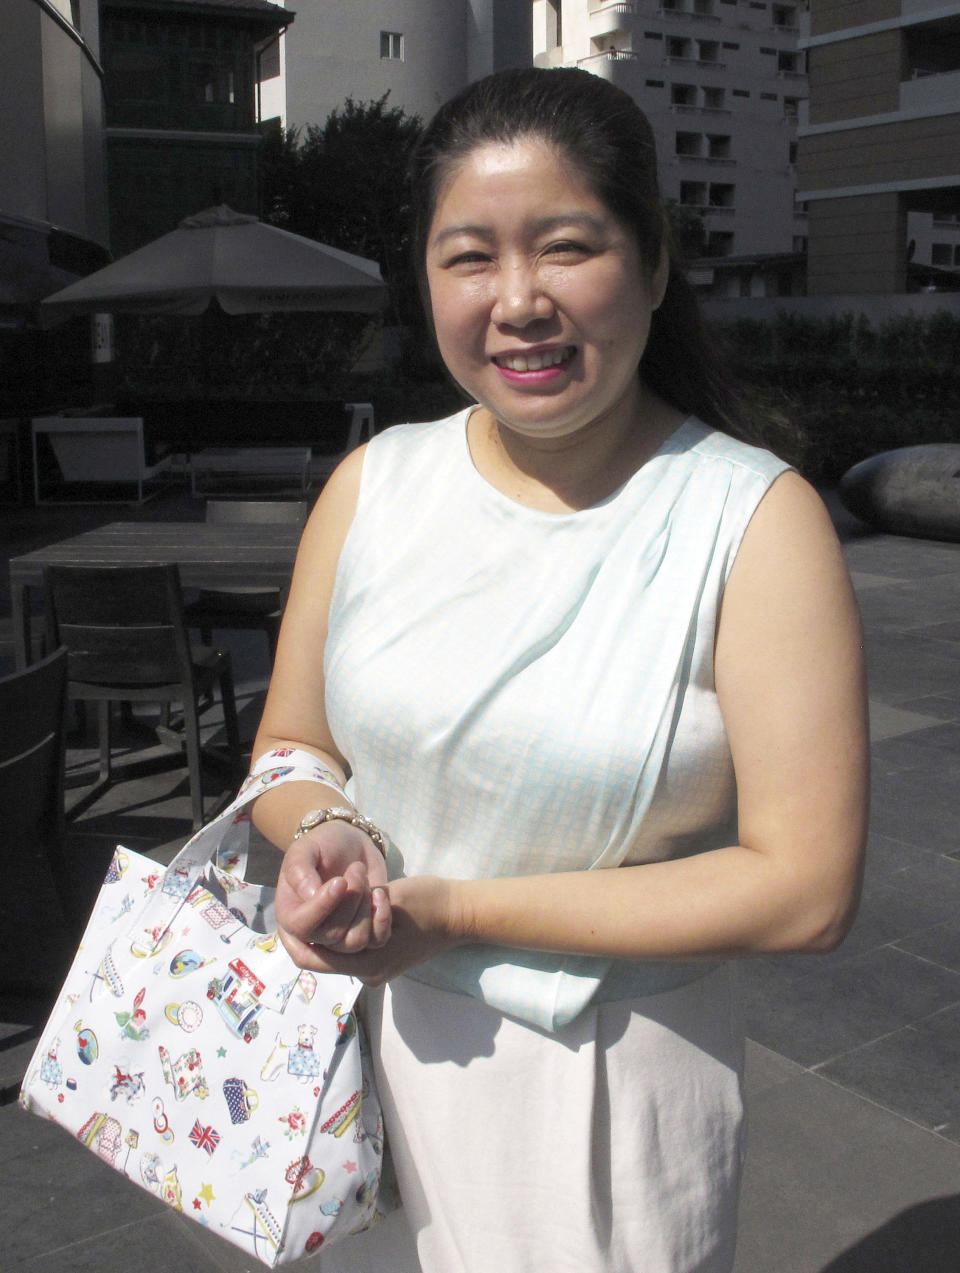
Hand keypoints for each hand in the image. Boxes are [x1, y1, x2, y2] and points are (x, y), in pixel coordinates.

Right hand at [275, 819, 390, 955]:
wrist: (349, 845)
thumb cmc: (322, 845)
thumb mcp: (304, 848)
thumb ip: (299, 870)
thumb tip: (309, 894)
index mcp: (290, 914)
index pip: (302, 927)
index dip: (322, 907)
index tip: (340, 881)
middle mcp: (312, 933)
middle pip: (333, 936)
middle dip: (351, 898)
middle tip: (357, 868)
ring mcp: (340, 937)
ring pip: (356, 940)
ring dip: (366, 906)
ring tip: (364, 879)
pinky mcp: (365, 933)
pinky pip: (377, 941)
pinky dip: (383, 917)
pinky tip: (379, 893)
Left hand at [279, 875, 461, 986]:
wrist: (462, 913)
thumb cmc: (429, 903)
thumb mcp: (388, 898)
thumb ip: (354, 909)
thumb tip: (323, 910)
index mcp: (368, 963)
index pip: (313, 960)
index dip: (293, 940)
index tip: (281, 917)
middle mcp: (370, 973)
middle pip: (323, 957)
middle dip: (310, 932)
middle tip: (294, 906)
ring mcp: (379, 969)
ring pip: (337, 952)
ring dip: (329, 929)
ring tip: (318, 903)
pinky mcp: (385, 960)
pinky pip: (353, 948)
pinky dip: (344, 930)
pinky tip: (339, 909)